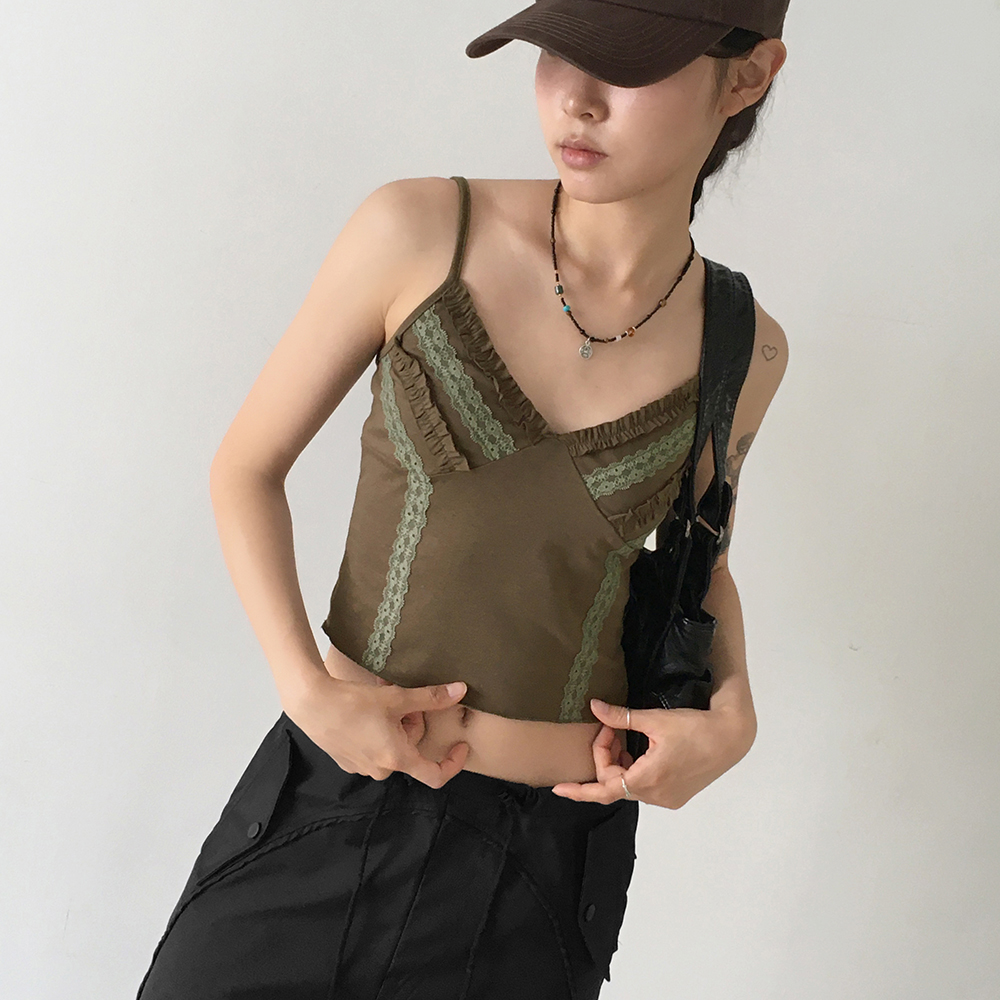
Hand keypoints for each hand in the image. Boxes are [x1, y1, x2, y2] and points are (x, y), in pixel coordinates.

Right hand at [282, 671, 470, 788]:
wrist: (312, 703)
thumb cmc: (354, 702)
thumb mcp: (397, 698)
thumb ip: (431, 698)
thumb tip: (461, 691)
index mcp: (397, 759)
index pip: (435, 775)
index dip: (453, 762)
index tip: (459, 745)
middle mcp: (380, 770)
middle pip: (411, 748)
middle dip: (412, 723)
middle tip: (401, 699)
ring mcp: (362, 767)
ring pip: (393, 746)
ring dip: (395, 725)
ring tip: (382, 700)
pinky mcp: (347, 761)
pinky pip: (374, 748)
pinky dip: (378, 731)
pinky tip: (366, 711)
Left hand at [550, 697, 755, 807]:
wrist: (731, 737)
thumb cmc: (694, 727)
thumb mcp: (654, 719)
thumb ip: (621, 718)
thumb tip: (594, 706)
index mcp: (647, 779)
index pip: (603, 789)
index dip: (579, 790)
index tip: (559, 787)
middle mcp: (656, 796)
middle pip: (614, 785)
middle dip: (605, 759)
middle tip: (609, 731)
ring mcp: (667, 799)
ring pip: (629, 787)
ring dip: (619, 766)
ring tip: (622, 738)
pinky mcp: (677, 795)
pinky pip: (645, 788)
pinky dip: (634, 772)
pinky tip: (638, 751)